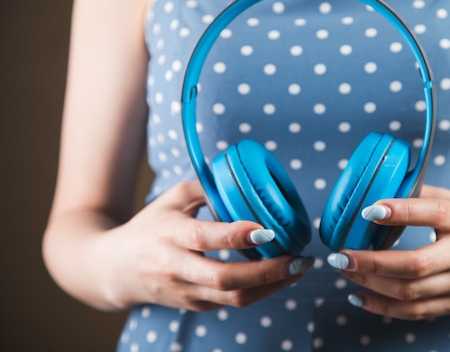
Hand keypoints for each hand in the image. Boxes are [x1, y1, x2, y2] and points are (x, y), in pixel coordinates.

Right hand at [91, 180, 313, 310]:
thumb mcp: (170, 199)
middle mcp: (176, 267)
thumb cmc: (148, 228)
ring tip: (300, 267)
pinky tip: (280, 275)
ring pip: (234, 298)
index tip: (268, 230)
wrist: (114, 271)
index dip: (238, 237)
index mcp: (170, 235)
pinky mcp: (194, 306)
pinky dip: (261, 290)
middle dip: (269, 271)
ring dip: (273, 285)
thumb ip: (205, 187)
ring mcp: (185, 292)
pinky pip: (232, 302)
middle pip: (226, 278)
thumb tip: (243, 180)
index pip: (206, 238)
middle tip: (299, 257)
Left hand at [327, 185, 449, 319]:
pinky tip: (360, 296)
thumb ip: (425, 194)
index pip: (432, 214)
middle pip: (415, 264)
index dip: (399, 212)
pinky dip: (384, 307)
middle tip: (340, 256)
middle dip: (371, 262)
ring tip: (345, 271)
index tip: (368, 210)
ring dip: (371, 284)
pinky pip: (416, 312)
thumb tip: (382, 186)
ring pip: (410, 292)